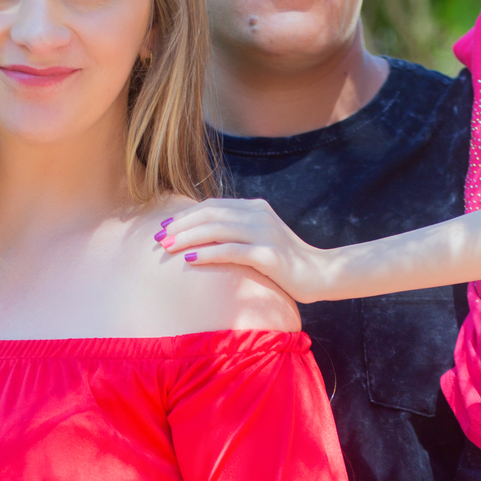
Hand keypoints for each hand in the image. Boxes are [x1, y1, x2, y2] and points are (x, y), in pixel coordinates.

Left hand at [156, 199, 332, 303]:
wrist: (322, 274)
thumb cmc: (286, 263)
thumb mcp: (260, 240)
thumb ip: (237, 234)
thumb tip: (203, 238)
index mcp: (255, 208)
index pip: (212, 206)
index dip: (185, 215)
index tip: (164, 227)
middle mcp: (258, 215)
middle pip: (210, 214)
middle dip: (180, 226)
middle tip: (158, 239)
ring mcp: (265, 233)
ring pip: (217, 230)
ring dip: (188, 238)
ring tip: (167, 248)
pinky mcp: (269, 255)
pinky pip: (231, 251)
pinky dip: (207, 254)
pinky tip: (189, 260)